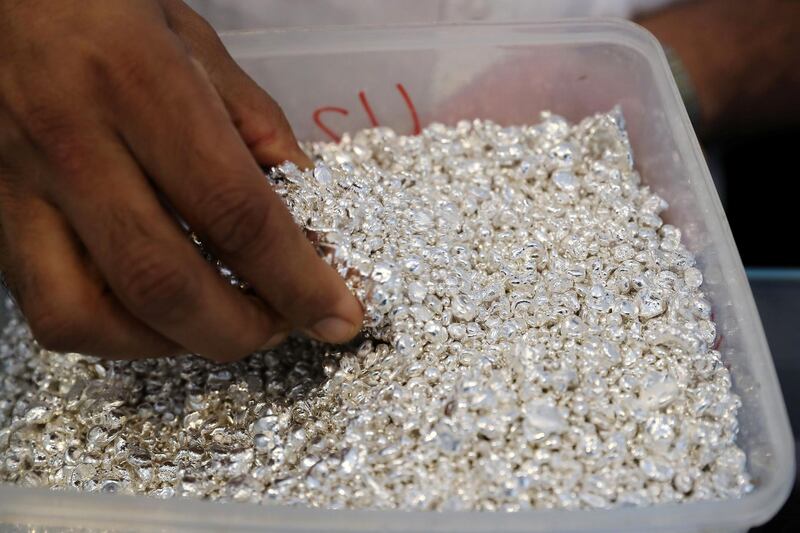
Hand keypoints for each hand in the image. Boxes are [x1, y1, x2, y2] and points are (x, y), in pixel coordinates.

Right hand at [0, 0, 362, 360]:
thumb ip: (256, 124)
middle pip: (163, 282)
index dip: (297, 279)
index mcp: (138, 83)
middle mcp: (71, 142)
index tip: (340, 316)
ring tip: (226, 322)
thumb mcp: (194, 39)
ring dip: (177, 343)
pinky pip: (51, 309)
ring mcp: (19, 188)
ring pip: (90, 317)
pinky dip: (119, 334)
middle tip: (286, 326)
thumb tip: (303, 205)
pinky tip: (159, 312)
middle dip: (242, 330)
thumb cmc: (101, 4)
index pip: (235, 210)